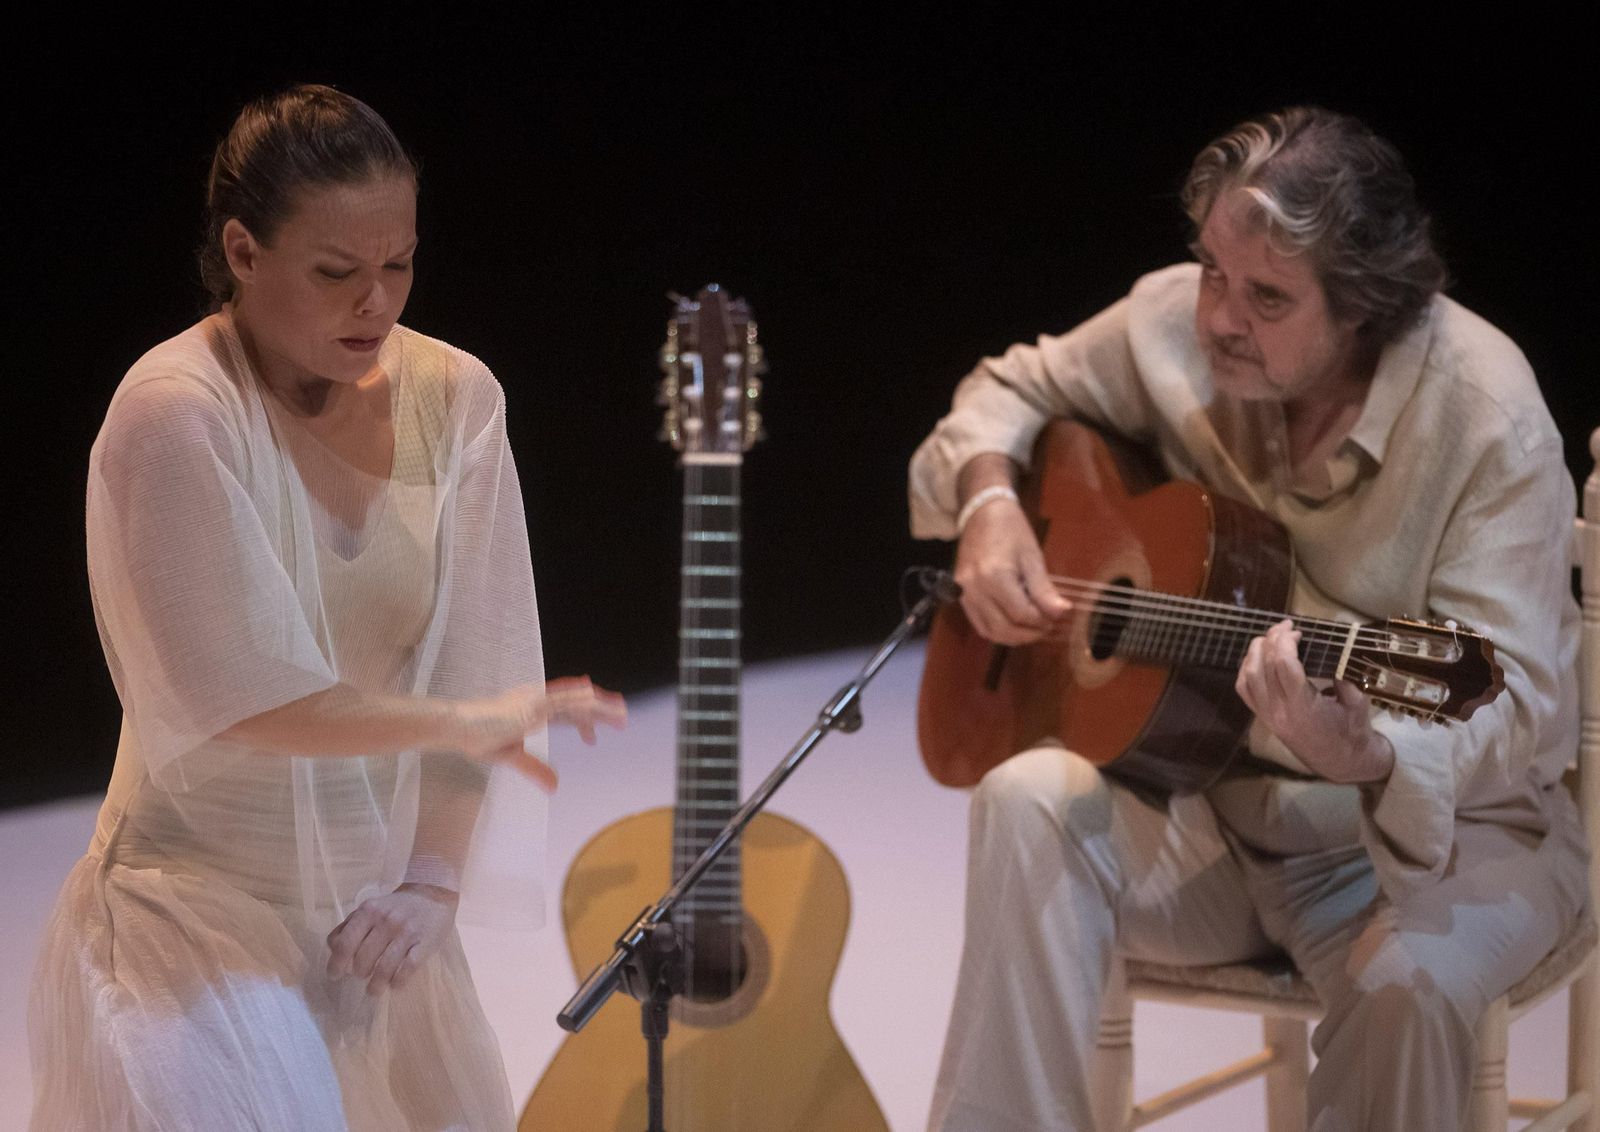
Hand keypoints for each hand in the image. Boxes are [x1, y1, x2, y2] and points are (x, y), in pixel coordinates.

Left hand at [326, 882, 457, 994]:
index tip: (334, 976)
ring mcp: (407, 933)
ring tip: (373, 990)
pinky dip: (398, 982)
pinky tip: (394, 984)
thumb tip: (333, 951)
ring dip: (376, 984)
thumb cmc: (395, 906)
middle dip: (358, 973)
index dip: (335, 964)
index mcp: (368, 912)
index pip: (344, 944)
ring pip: (385, 968)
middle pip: (363, 959)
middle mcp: (386, 921)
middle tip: (361, 975)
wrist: (433, 893)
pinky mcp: (425, 943)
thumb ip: (349, 926)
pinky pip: (408, 969)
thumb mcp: (369, 908)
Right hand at [452, 677, 627, 790]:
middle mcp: (538, 699)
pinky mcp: (534, 705)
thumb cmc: (478, 738)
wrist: (458, 727)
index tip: (593, 738)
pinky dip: (583, 700)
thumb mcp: (513, 757)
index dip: (583, 721)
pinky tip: (596, 701)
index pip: (566, 711)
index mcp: (533, 708)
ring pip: (577, 699)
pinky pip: (564, 700)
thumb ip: (535, 769)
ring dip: (601, 705)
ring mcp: (537, 700)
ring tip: (621, 713)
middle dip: (601, 710)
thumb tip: (554, 787)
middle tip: (623, 719)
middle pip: (577, 702)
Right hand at [953, 495, 1070, 645]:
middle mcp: (975, 588)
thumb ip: (1044, 589)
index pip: (1020, 614)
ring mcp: (964, 592)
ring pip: (989, 631)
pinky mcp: (960, 593)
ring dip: (1012, 637)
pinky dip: (996, 630)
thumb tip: (1062, 612)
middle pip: (1003, 628)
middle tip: (1045, 628)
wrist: (982, 512)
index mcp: (995, 576)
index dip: (1040, 622)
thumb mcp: (1032, 557)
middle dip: (1028, 634)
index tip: (1055, 619)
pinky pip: (978, 623)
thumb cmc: (1011, 530)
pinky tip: (1012, 625)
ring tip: (1031, 630)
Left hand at [1236, 619, 1395, 784]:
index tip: (1298, 631)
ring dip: (1255, 651)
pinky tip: (1258, 657)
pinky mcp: (1262, 717)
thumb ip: (1344, 676)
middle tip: (1286, 627)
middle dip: (1271, 639)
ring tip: (1271, 637)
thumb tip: (1332, 648)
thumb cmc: (1353, 731)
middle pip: (1263, 665)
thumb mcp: (1358, 703)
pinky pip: (1244, 689)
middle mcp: (1279, 711)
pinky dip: (1246, 668)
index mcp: (1303, 707)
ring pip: (1247, 675)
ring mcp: (1267, 715)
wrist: (1340, 762)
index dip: (1286, 641)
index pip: (1283, 665)